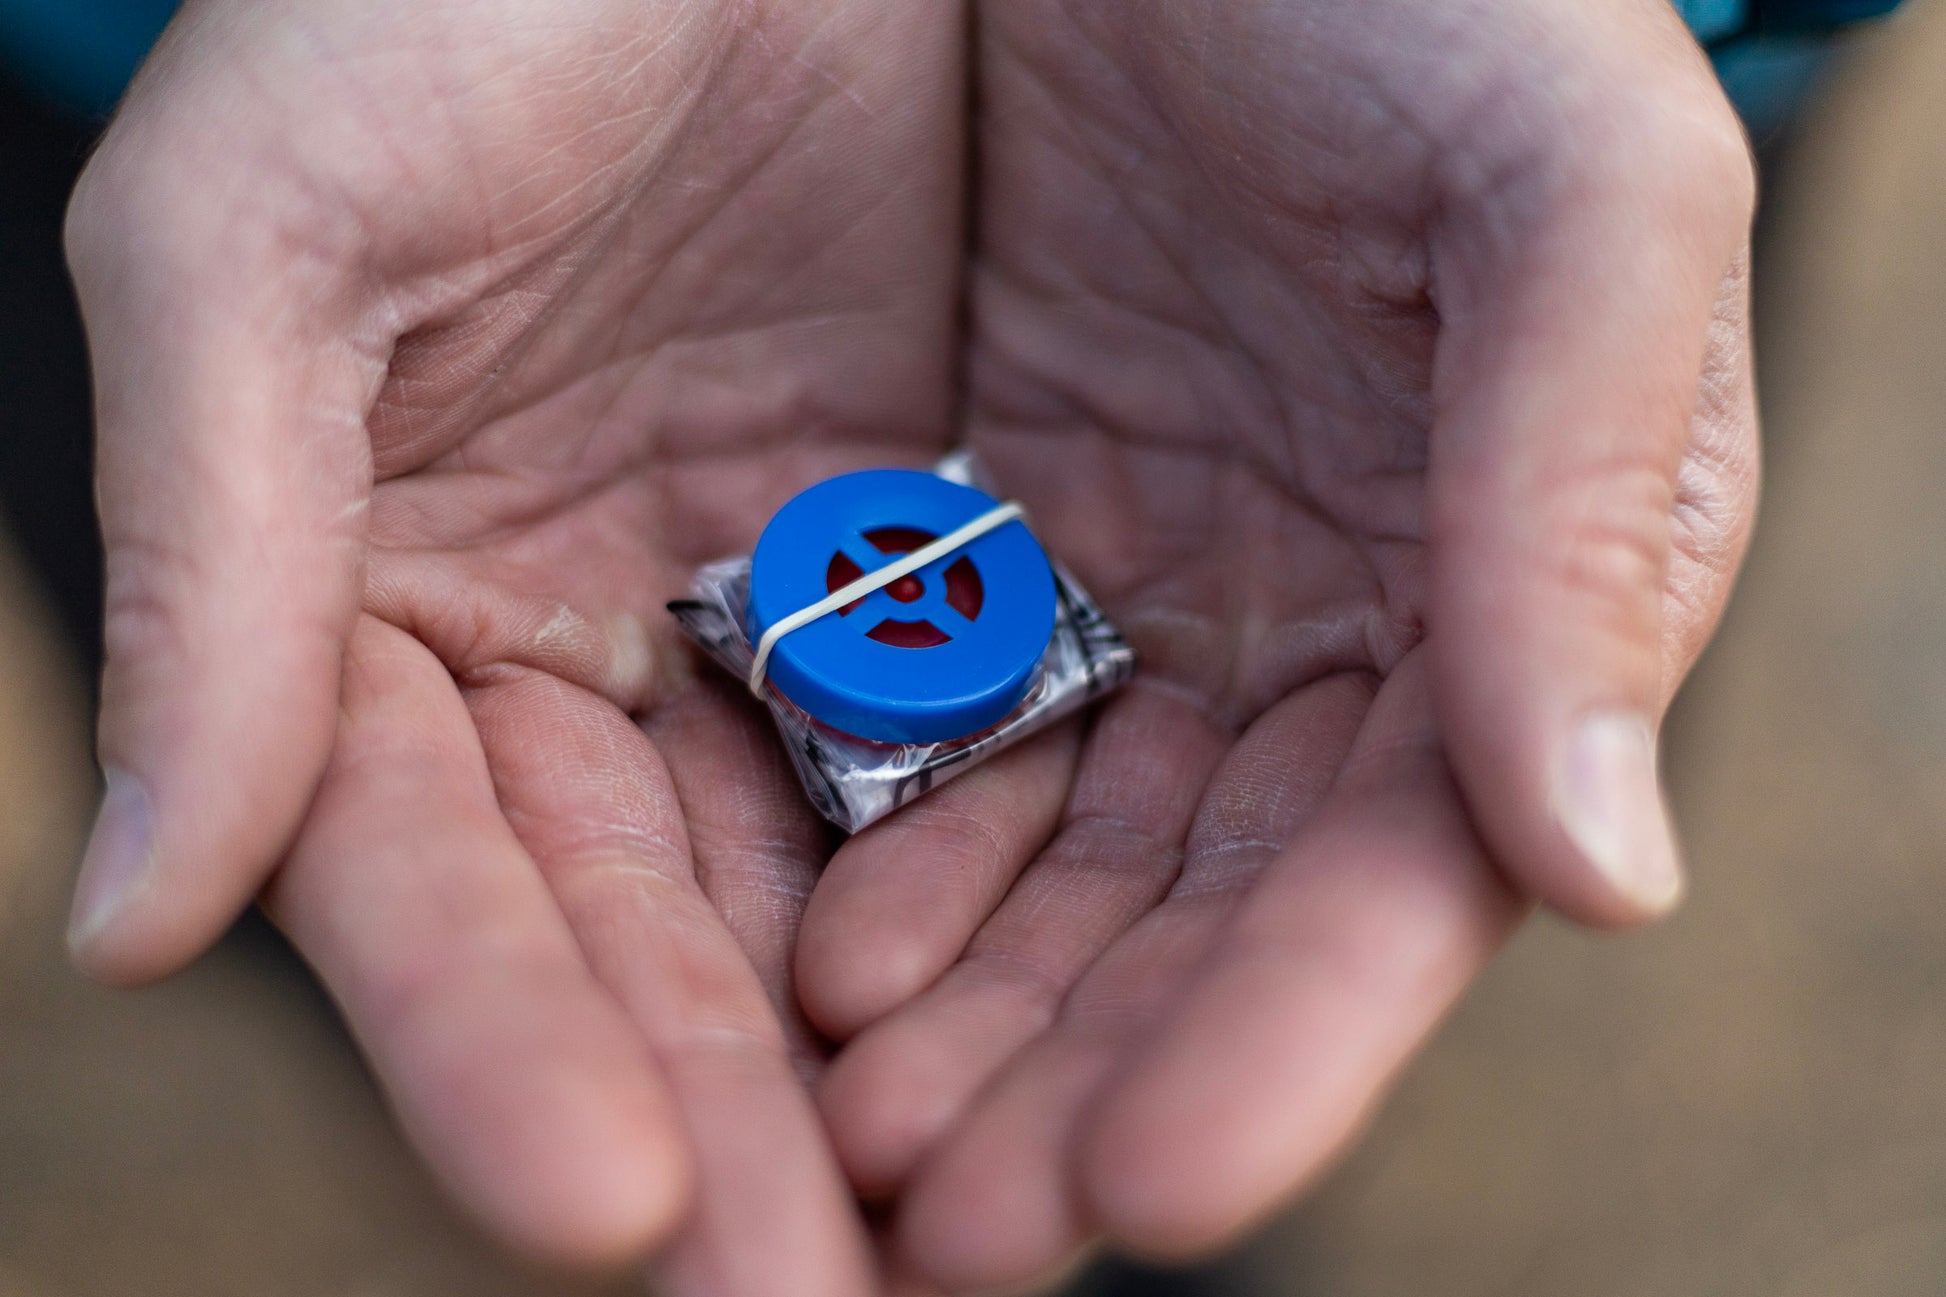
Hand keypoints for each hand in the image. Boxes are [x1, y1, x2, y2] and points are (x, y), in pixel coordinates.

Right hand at [63, 0, 967, 1289]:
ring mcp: (775, 605)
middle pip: (647, 931)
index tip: (601, 1207)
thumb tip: (127, 930)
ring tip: (977, 1237)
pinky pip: (999, 744)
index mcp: (385, 593)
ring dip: (898, 1063)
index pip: (429, 873)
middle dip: (722, 1123)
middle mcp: (586, 639)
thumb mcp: (260, 239)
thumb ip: (209, 572)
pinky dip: (1029, 884)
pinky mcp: (953, 543)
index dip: (493, 1039)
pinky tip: (1083, 1024)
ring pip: (835, 877)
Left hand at [794, 0, 1755, 1288]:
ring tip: (841, 1154)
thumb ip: (1590, 500)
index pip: (1396, 869)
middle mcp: (1298, 627)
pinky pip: (895, 723)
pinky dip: (852, 850)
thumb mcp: (1570, 187)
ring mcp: (1119, 588)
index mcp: (1484, 584)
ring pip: (1035, 860)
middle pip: (1193, 914)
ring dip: (951, 1022)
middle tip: (948, 1239)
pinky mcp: (958, 526)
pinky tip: (790, 959)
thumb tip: (1605, 873)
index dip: (1289, 1036)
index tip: (1159, 1187)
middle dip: (1081, 1085)